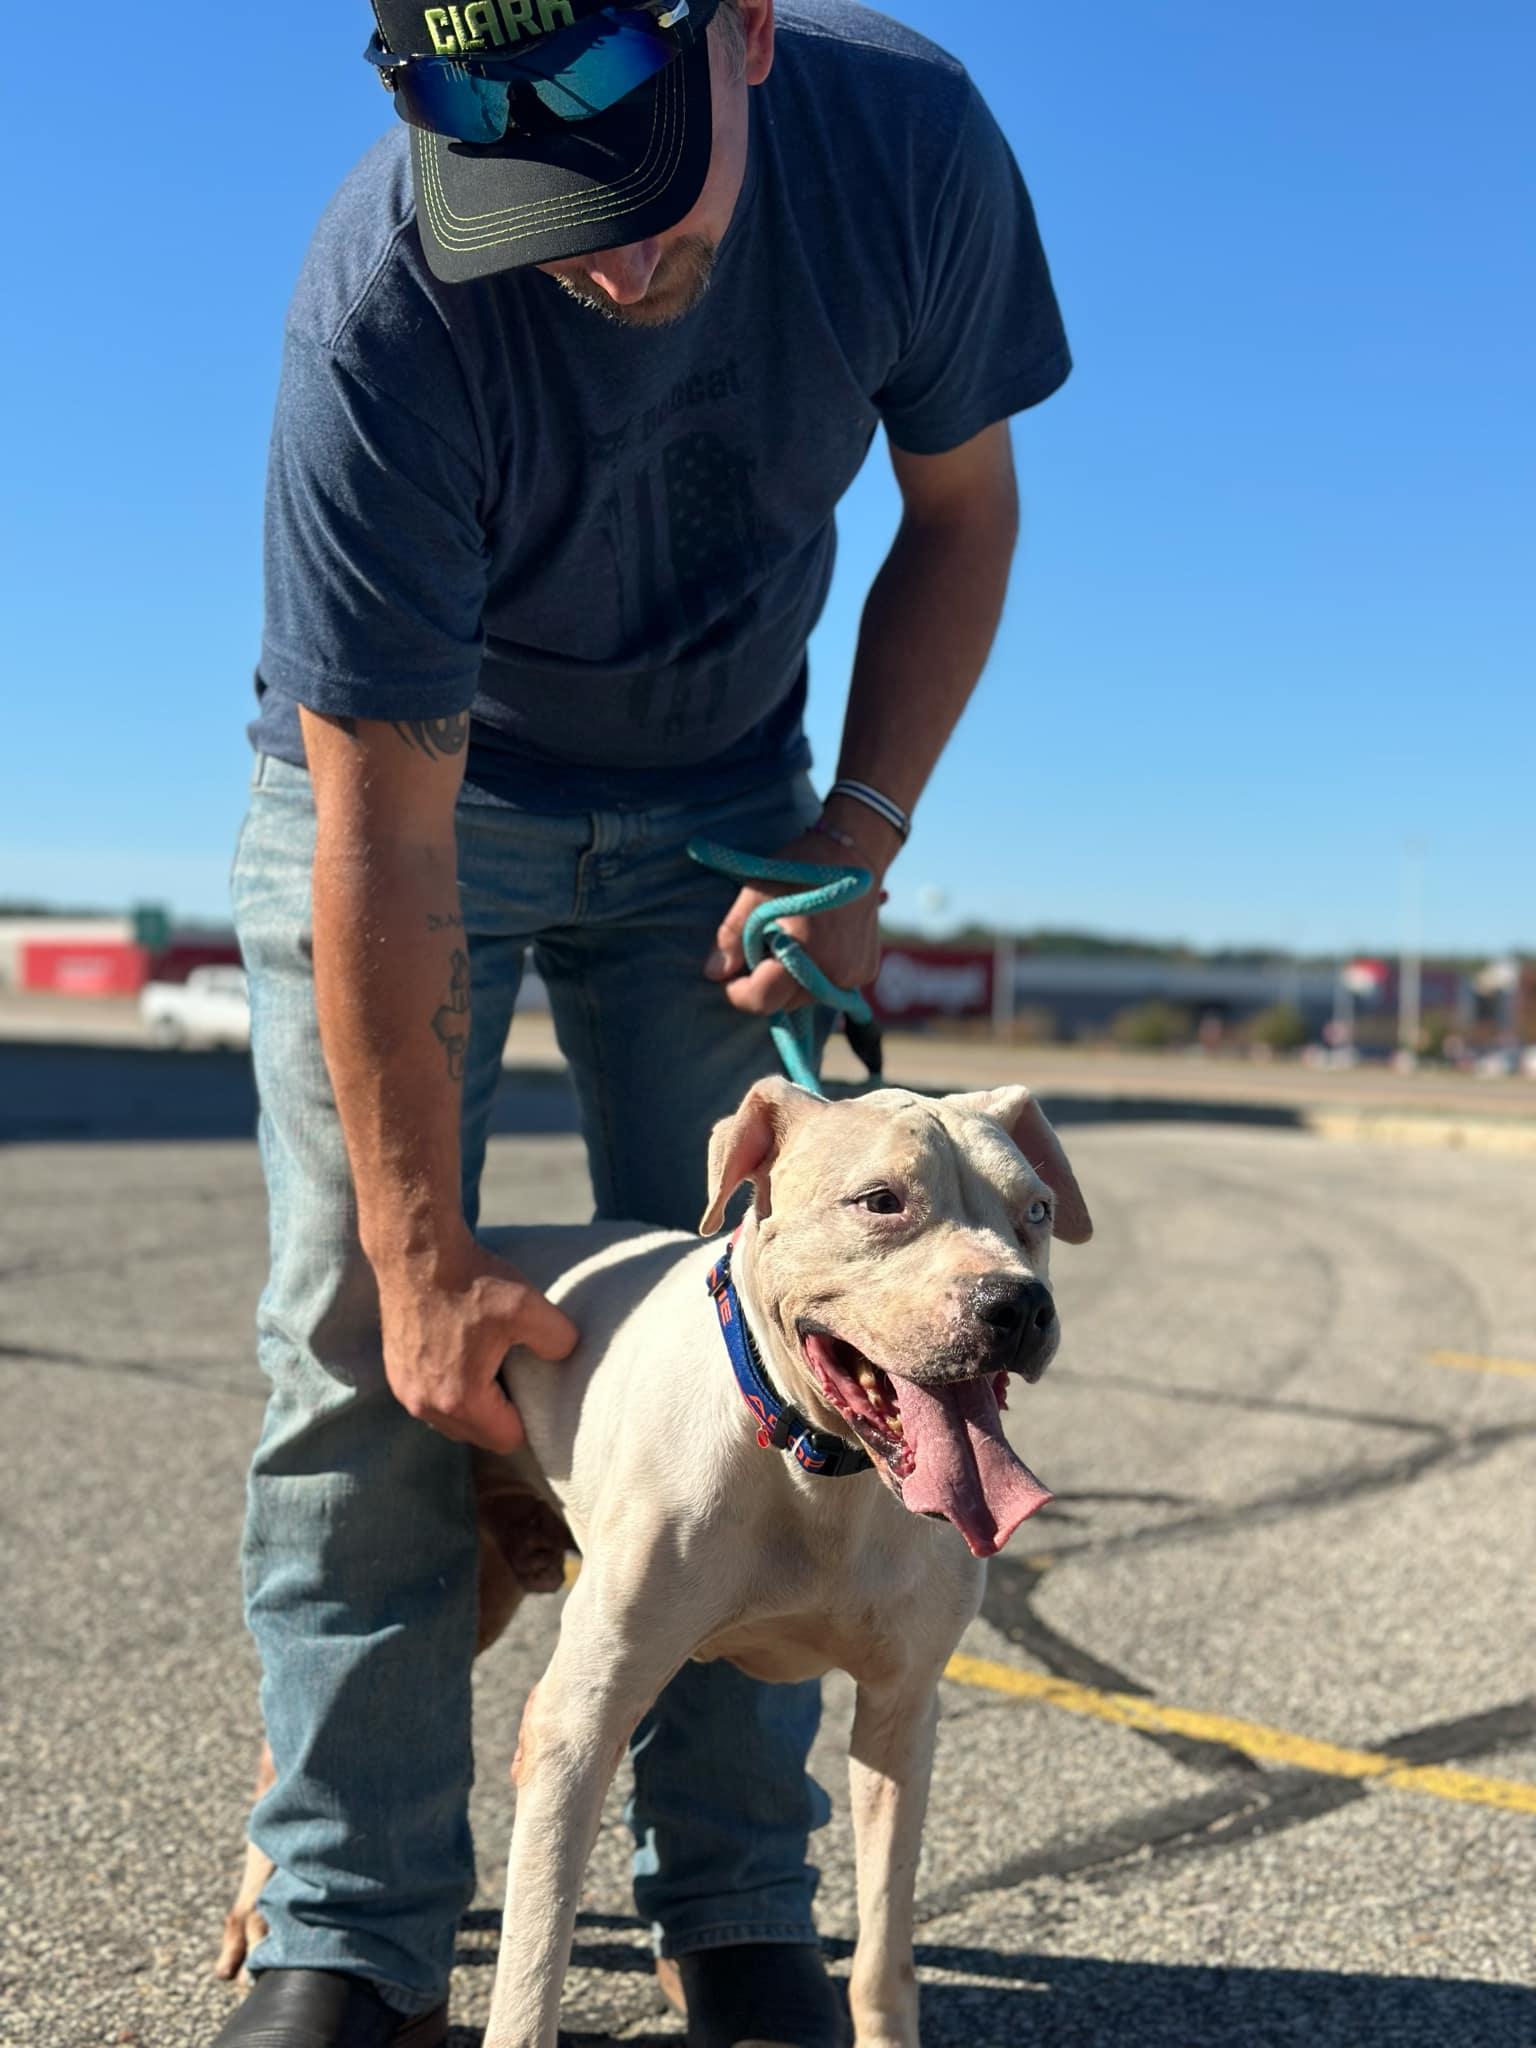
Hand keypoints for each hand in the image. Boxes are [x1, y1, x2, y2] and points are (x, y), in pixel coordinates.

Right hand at [375, 1237, 578, 1452]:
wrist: (416, 1253)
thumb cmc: (470, 1281)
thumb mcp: (528, 1307)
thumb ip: (559, 1340)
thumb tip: (567, 1355)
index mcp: (460, 1400)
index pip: (507, 1440)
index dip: (528, 1418)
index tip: (534, 1388)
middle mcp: (426, 1406)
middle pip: (479, 1436)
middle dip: (500, 1415)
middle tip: (515, 1375)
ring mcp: (405, 1392)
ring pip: (452, 1422)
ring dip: (474, 1406)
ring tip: (489, 1365)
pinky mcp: (395, 1374)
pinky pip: (431, 1402)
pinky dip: (450, 1390)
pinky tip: (463, 1355)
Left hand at [704, 828, 884, 1015]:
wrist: (854, 852)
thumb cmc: (800, 867)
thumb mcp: (756, 893)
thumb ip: (732, 937)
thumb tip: (714, 973)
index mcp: (805, 951)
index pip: (764, 999)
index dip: (739, 992)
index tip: (729, 976)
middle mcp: (835, 971)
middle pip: (784, 1002)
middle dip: (765, 983)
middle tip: (763, 947)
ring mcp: (854, 975)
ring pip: (805, 997)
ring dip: (789, 980)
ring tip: (789, 941)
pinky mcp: (866, 972)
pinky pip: (828, 987)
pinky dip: (813, 975)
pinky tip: (813, 944)